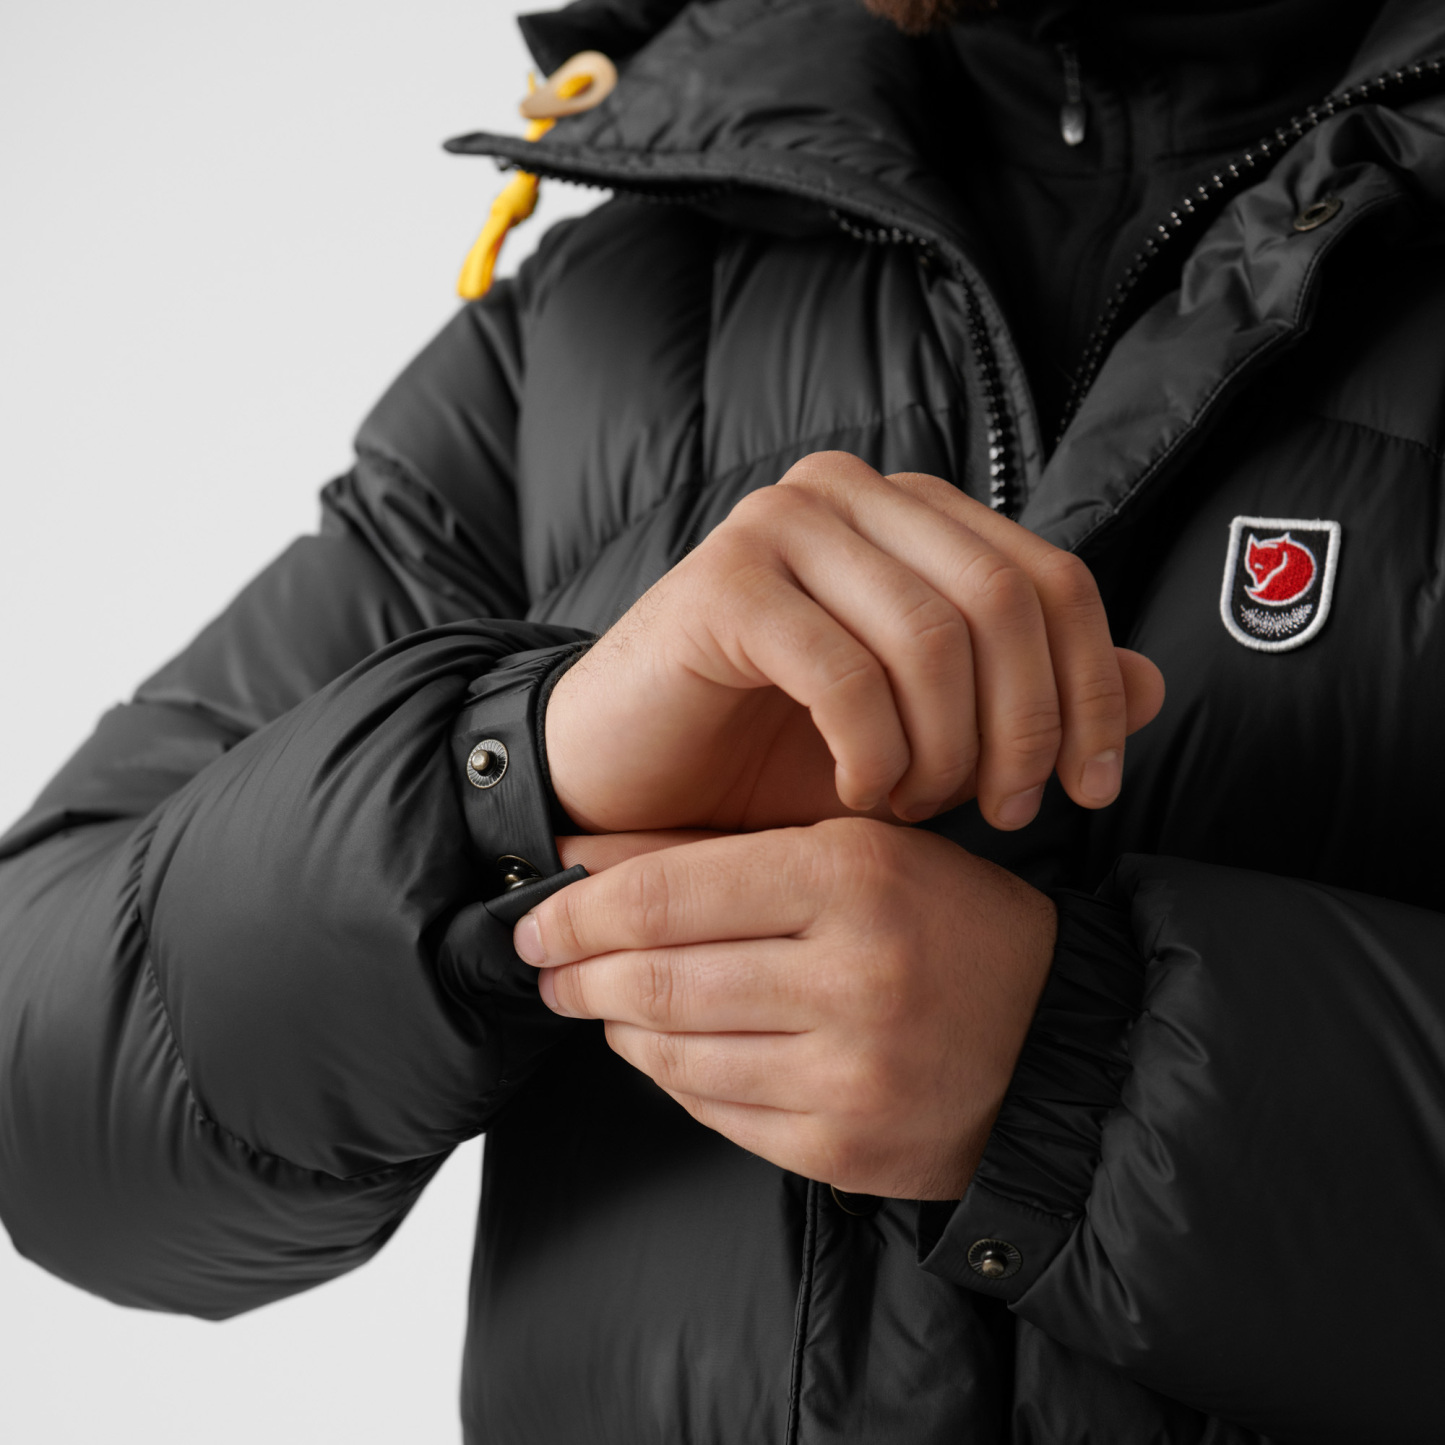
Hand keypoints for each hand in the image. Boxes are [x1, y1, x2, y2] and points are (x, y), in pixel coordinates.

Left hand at [520, 822, 1055, 1199]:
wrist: (1053, 1039)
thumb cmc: (941, 923)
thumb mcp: (848, 850)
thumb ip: (715, 849)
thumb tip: (576, 854)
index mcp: (852, 875)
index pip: (666, 893)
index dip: (579, 907)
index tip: (536, 914)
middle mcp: (853, 976)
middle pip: (657, 978)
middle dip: (578, 972)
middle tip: (548, 964)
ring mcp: (850, 1073)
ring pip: (673, 1051)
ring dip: (618, 1023)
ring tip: (604, 999)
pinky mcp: (843, 1148)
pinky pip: (713, 1110)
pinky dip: (670, 1075)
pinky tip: (666, 1046)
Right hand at [547, 451, 1163, 834]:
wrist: (632, 778)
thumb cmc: (775, 755)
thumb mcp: (929, 736)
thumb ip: (1035, 703)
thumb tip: (1154, 684)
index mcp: (909, 513)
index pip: (1054, 579)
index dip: (1093, 689)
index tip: (1092, 789)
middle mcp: (849, 495)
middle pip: (1007, 600)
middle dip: (1029, 727)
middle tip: (1005, 813)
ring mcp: (781, 526)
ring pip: (933, 637)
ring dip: (946, 750)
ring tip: (912, 804)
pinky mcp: (724, 581)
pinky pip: (847, 674)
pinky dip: (874, 755)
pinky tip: (859, 795)